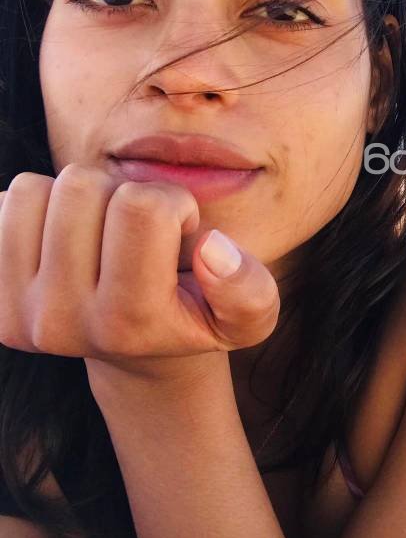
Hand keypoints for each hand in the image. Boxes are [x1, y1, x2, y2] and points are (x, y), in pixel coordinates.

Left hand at [0, 164, 280, 376]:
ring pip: (37, 188)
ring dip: (77, 198)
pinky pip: (3, 204)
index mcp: (130, 324)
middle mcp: (62, 324)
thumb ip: (248, 289)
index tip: (179, 236)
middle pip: (83, 186)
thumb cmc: (197, 316)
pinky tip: (63, 241)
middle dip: (121, 193)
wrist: (136, 350)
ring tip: (101, 234)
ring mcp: (16, 311)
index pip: (143, 206)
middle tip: (137, 234)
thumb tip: (211, 250)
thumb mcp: (248, 317)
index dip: (172, 203)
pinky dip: (37, 209)